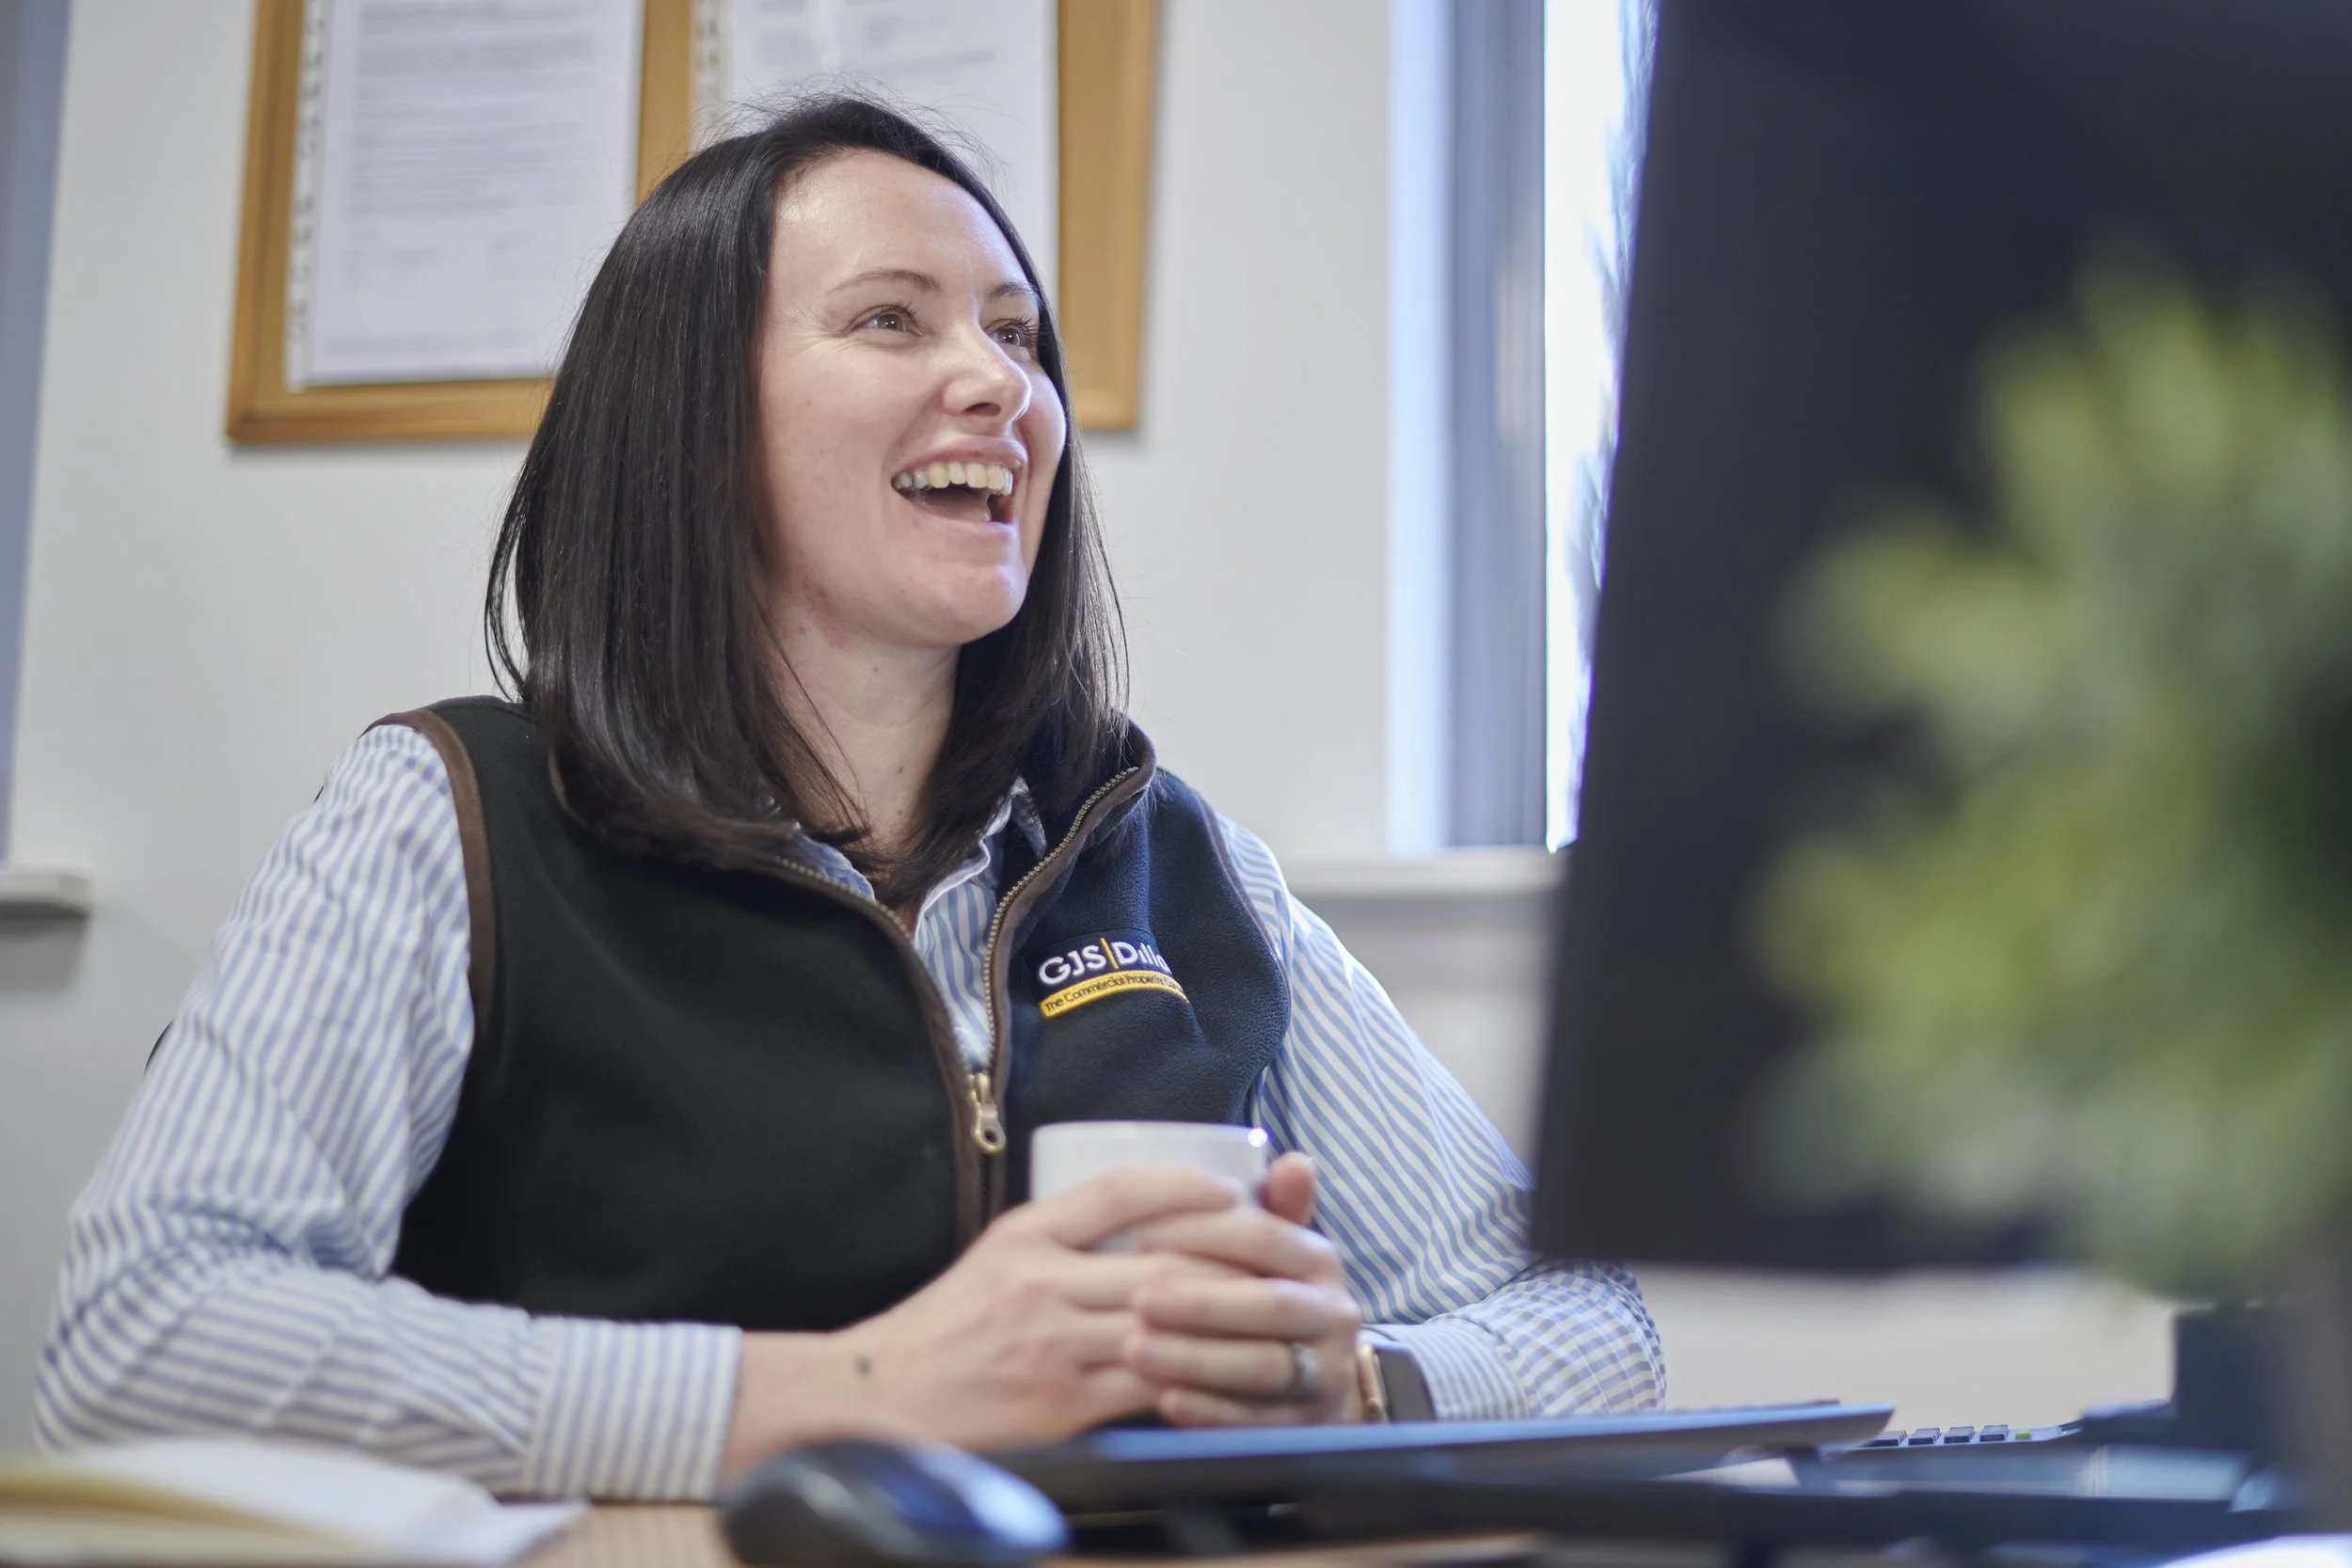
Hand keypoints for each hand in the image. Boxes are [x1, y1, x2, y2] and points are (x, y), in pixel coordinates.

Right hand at [719, 1167, 1249, 1480]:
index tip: (1229, 1192)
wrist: (883, 1397)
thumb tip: (1147, 1217)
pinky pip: (1151, 1384)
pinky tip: (1231, 1375)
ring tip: (1275, 1318)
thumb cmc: (949, 1327)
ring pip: (1167, 1323)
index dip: (1184, 1188)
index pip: (1119, 1192)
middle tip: (1278, 1263)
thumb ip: (1063, 1236)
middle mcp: (1042, 1283)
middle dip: (1232, 1264)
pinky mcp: (1064, 1404)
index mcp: (1026, 1235)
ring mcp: (1055, 1345)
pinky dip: (1198, 1378)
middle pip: (1163, 1262)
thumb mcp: (998, 1256)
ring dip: (1230, 1323)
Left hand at [1122, 1153, 1365, 1426]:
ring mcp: (1326, 1374)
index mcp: (1319, 1260)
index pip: (1265, 1237)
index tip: (1141, 1233)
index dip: (1204, 1233)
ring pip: (1262, 1366)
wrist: (1314, 1381)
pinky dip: (1211, 1412)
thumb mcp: (1270, 1251)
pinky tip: (1165, 1402)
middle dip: (1201, 1301)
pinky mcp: (1305, 1427)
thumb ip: (1271, 1207)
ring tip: (1135, 1350)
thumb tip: (1295, 1161)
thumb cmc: (1267, 1296)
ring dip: (1196, 1358)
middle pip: (1268, 1305)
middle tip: (1137, 1297)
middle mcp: (1334, 1314)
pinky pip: (1256, 1422)